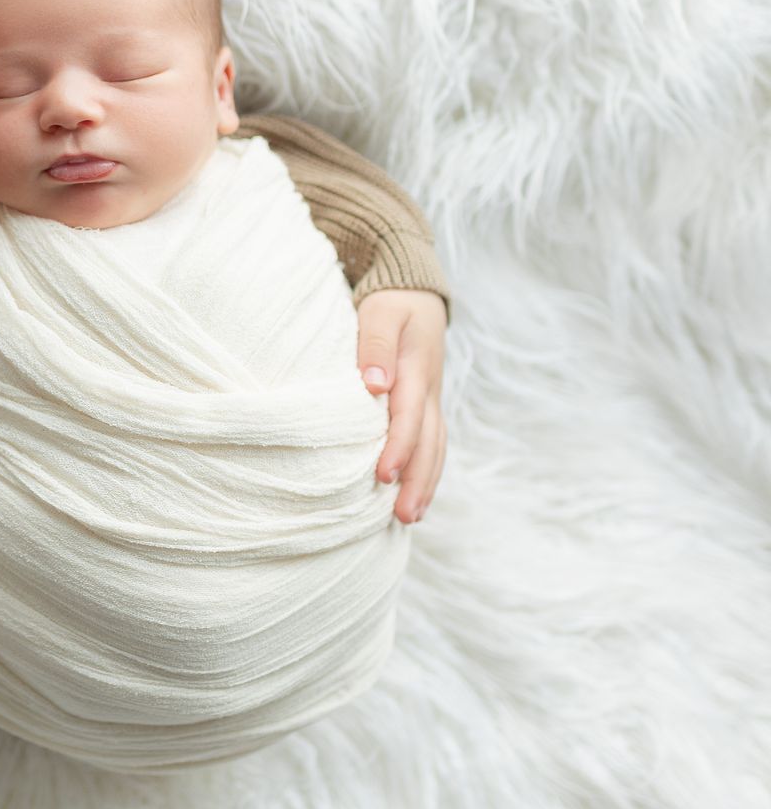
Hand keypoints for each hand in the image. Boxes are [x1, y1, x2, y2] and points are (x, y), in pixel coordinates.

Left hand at [354, 288, 447, 523]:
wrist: (415, 290)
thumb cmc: (391, 302)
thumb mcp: (380, 312)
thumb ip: (374, 346)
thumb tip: (376, 386)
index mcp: (416, 371)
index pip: (408, 418)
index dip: (397, 449)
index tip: (383, 477)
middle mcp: (429, 390)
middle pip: (428, 443)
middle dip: (417, 481)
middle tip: (404, 517)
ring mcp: (432, 398)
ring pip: (435, 448)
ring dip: (426, 482)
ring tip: (411, 518)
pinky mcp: (428, 403)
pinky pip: (433, 442)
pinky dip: (428, 470)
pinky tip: (416, 495)